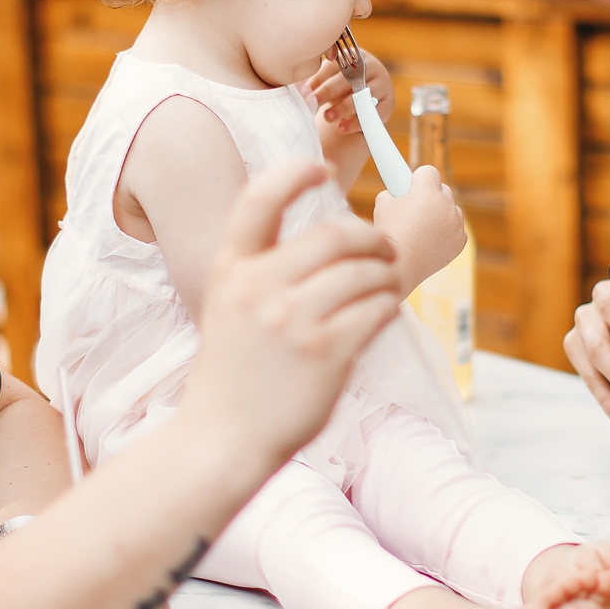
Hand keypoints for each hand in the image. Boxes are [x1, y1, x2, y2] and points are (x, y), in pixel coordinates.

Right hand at [183, 161, 402, 466]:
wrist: (222, 439)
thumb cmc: (232, 374)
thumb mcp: (227, 308)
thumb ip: (261, 271)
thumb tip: (326, 241)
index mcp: (231, 270)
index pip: (260, 199)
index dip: (292, 174)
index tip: (318, 170)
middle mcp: (259, 288)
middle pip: (334, 234)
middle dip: (369, 237)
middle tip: (383, 249)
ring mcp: (294, 320)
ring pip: (364, 272)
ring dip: (385, 275)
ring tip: (386, 285)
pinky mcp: (328, 352)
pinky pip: (377, 310)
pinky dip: (388, 307)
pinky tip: (383, 313)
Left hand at [307, 49, 392, 137]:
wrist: (369, 95)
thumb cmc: (344, 85)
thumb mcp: (331, 78)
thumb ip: (317, 81)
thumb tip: (300, 90)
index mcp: (354, 56)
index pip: (336, 65)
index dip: (319, 78)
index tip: (305, 91)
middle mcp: (371, 66)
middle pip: (349, 79)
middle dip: (328, 92)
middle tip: (313, 102)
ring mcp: (383, 84)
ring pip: (362, 96)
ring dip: (343, 108)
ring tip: (327, 117)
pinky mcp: (389, 103)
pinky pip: (373, 114)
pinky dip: (356, 122)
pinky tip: (341, 128)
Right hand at [372, 164, 465, 284]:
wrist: (400, 266)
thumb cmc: (389, 234)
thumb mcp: (382, 205)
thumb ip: (392, 192)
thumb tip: (395, 192)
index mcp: (428, 193)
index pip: (428, 171)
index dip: (417, 178)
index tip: (410, 186)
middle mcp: (446, 205)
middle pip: (443, 189)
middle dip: (430, 194)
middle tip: (415, 207)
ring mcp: (456, 224)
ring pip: (451, 208)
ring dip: (440, 213)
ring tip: (422, 227)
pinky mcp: (460, 240)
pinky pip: (456, 228)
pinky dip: (446, 231)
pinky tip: (431, 239)